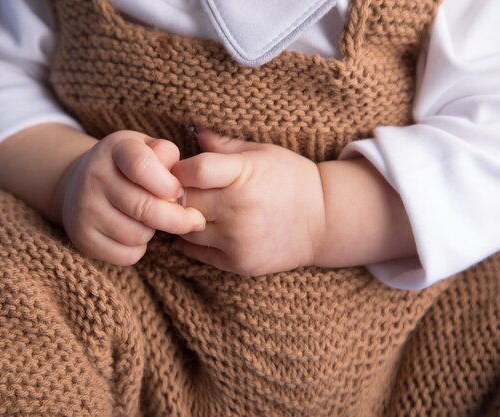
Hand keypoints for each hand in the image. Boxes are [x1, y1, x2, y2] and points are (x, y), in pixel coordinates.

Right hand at [54, 130, 205, 265]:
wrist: (79, 183)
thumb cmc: (128, 166)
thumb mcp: (147, 148)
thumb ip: (168, 157)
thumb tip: (178, 184)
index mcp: (115, 149)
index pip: (142, 166)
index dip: (168, 184)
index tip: (180, 192)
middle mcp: (94, 176)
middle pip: (144, 207)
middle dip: (177, 218)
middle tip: (194, 220)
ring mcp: (85, 208)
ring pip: (138, 234)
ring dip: (154, 232)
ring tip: (151, 220)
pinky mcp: (83, 237)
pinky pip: (126, 255)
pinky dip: (139, 249)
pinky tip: (135, 233)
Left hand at [171, 130, 324, 275]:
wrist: (324, 221)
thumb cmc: (290, 178)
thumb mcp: (262, 151)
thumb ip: (224, 145)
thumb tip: (193, 133)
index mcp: (244, 173)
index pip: (194, 171)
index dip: (179, 170)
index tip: (180, 170)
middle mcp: (239, 208)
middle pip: (184, 202)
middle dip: (176, 195)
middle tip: (175, 192)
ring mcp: (238, 239)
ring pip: (186, 229)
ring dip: (183, 219)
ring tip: (190, 209)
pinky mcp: (238, 262)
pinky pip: (196, 252)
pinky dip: (190, 241)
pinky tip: (200, 228)